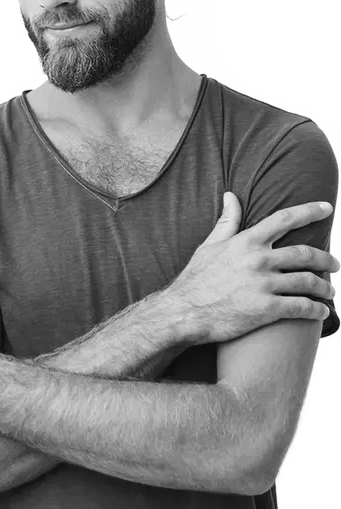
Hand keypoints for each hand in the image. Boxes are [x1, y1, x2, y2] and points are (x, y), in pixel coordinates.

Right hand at [167, 194, 338, 342]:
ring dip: (325, 287)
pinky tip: (321, 311)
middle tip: (336, 264)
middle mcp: (259, 260)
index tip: (327, 208)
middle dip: (327, 259)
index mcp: (247, 241)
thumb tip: (230, 195)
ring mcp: (263, 285)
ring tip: (330, 291)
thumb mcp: (209, 245)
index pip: (285, 219)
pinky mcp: (266, 310)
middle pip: (305, 254)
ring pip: (308, 282)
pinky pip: (301, 307)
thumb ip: (227, 221)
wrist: (184, 312)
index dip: (309, 212)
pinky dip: (316, 310)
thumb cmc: (195, 279)